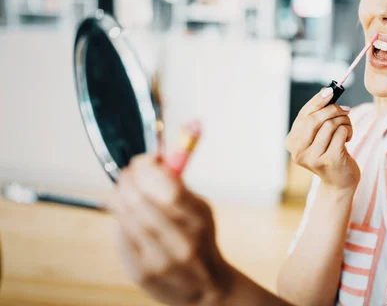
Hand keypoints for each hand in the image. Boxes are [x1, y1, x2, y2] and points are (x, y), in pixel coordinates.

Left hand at [106, 154, 231, 305]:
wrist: (206, 289)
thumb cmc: (200, 241)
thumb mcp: (201, 211)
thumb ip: (178, 186)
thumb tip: (154, 160)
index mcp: (199, 221)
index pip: (168, 188)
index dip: (149, 168)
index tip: (145, 160)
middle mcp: (180, 242)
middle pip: (140, 200)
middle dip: (129, 180)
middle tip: (128, 173)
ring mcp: (158, 259)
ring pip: (125, 216)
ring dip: (119, 197)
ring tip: (123, 191)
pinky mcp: (141, 273)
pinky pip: (120, 235)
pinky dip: (119, 220)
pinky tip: (126, 217)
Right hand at [285, 88, 359, 191]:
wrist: (339, 181)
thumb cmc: (330, 152)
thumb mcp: (319, 134)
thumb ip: (318, 115)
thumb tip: (325, 91)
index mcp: (292, 142)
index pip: (303, 115)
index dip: (317, 101)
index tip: (330, 91)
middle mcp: (298, 151)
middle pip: (315, 119)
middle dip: (333, 110)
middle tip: (345, 110)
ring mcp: (313, 157)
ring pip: (330, 125)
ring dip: (344, 121)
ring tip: (347, 128)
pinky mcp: (330, 160)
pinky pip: (341, 133)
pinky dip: (348, 130)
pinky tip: (348, 138)